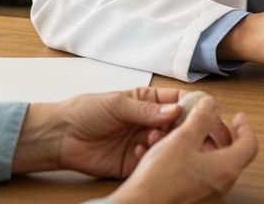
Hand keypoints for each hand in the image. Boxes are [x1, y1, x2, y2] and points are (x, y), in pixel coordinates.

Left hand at [13, 87, 230, 177]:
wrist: (61, 136)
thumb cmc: (85, 111)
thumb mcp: (117, 104)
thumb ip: (146, 110)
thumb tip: (176, 111)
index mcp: (149, 101)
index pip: (180, 102)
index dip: (194, 107)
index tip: (203, 114)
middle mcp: (150, 122)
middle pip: (181, 126)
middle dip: (187, 130)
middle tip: (188, 133)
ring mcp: (144, 143)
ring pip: (170, 146)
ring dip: (167, 144)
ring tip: (155, 140)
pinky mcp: (136, 163)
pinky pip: (153, 162)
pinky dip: (152, 158)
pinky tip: (141, 152)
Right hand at [110, 97, 257, 203]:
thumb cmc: (161, 179)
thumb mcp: (183, 137)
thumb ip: (201, 118)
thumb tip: (210, 105)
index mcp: (226, 168)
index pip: (249, 144)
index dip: (244, 127)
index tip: (238, 117)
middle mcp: (221, 184)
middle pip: (229, 154)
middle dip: (215, 133)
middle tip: (206, 122)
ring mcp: (207, 194)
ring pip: (208, 163)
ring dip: (196, 144)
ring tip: (177, 134)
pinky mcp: (192, 199)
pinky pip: (194, 174)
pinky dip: (186, 159)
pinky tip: (165, 151)